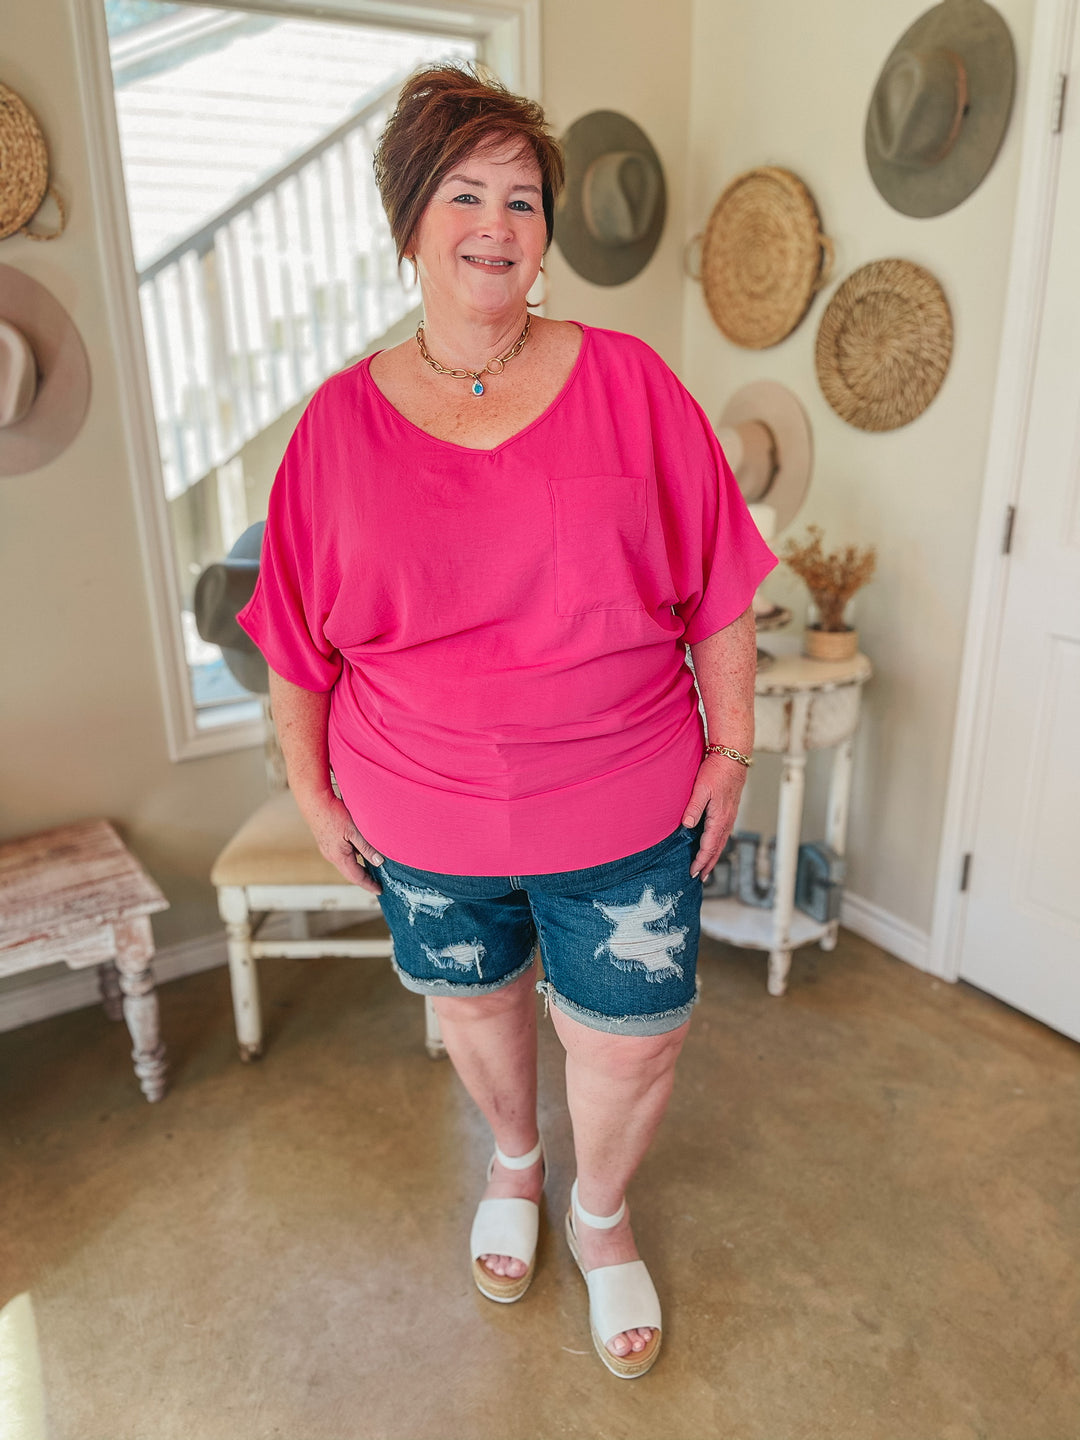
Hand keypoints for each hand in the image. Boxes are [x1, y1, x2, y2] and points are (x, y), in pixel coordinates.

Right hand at [295, 792, 383, 894]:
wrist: (313, 800)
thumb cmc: (333, 814)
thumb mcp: (354, 831)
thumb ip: (367, 847)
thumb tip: (379, 862)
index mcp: (338, 856)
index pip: (356, 877)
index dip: (368, 885)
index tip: (379, 890)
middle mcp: (331, 855)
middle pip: (350, 873)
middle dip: (364, 879)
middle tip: (377, 883)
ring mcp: (327, 848)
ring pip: (346, 863)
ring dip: (358, 868)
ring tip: (372, 870)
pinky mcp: (326, 841)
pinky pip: (341, 854)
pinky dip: (352, 857)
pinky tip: (360, 852)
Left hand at [681, 753, 748, 879]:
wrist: (733, 756)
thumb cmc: (716, 770)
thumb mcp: (701, 788)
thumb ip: (694, 807)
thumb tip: (686, 826)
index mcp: (720, 817)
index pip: (709, 846)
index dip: (701, 861)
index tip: (693, 872)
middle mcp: (727, 819)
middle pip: (718, 848)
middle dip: (709, 864)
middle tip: (700, 877)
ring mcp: (730, 815)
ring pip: (721, 841)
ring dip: (714, 855)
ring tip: (707, 866)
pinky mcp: (729, 809)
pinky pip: (723, 832)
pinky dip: (718, 843)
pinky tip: (713, 843)